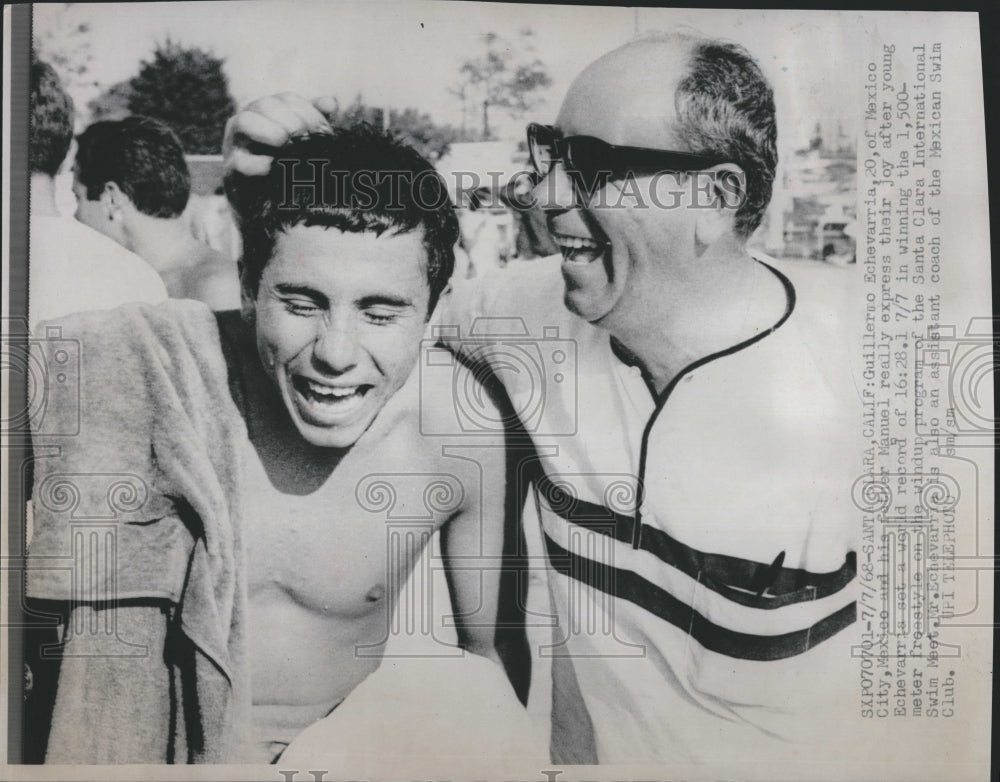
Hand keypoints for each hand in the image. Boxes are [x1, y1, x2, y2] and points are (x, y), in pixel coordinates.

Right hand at [223, 92, 337, 176]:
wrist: (266, 204)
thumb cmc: (287, 165)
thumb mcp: (304, 141)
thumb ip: (316, 121)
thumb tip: (330, 104)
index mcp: (266, 111)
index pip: (287, 99)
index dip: (309, 112)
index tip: (325, 132)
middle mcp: (247, 121)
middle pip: (266, 105)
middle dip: (293, 122)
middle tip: (308, 141)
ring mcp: (234, 144)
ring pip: (244, 121)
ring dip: (273, 133)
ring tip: (289, 147)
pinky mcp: (231, 171)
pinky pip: (241, 162)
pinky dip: (262, 164)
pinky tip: (278, 168)